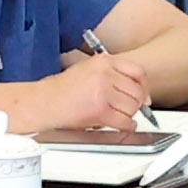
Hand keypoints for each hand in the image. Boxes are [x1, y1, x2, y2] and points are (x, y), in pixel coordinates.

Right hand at [35, 47, 154, 136]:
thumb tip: (140, 92)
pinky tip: (122, 125)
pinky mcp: (100, 110)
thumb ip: (112, 76)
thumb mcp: (88, 70)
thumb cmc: (62, 90)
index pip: (137, 71)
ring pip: (132, 107)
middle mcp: (105, 74)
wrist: (44, 102)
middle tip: (129, 109)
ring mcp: (103, 91)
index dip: (143, 86)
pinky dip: (127, 126)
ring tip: (118, 116)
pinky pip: (124, 121)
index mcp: (103, 61)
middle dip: (136, 103)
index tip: (143, 94)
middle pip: (137, 91)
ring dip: (129, 115)